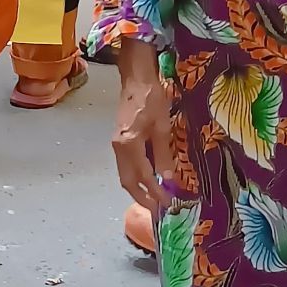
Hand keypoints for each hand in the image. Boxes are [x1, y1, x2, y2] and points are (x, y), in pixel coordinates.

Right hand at [112, 67, 174, 212]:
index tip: (169, 203)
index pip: (143, 177)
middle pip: (127, 181)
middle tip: (158, 209)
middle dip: (142, 198)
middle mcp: (118, 148)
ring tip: (154, 198)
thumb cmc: (151, 98)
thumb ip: (164, 155)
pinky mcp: (119, 139)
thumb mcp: (162, 126)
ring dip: (138, 189)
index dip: (155, 192)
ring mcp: (116, 144)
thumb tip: (169, 179)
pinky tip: (149, 178)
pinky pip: (126, 165)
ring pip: (124, 174)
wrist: (136, 77)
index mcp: (129, 144)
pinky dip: (136, 176)